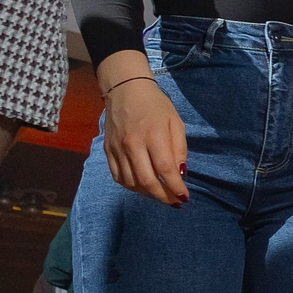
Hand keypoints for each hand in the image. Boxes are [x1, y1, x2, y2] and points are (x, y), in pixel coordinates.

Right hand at [101, 73, 188, 205]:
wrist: (125, 90)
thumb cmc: (156, 105)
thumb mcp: (176, 122)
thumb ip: (179, 149)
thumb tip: (180, 173)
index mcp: (153, 136)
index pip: (165, 170)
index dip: (176, 188)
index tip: (184, 198)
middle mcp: (133, 145)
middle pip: (147, 181)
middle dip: (163, 197)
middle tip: (174, 202)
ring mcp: (117, 149)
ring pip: (131, 182)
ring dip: (147, 194)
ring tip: (160, 194)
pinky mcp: (107, 150)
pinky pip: (118, 176)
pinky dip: (131, 186)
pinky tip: (142, 186)